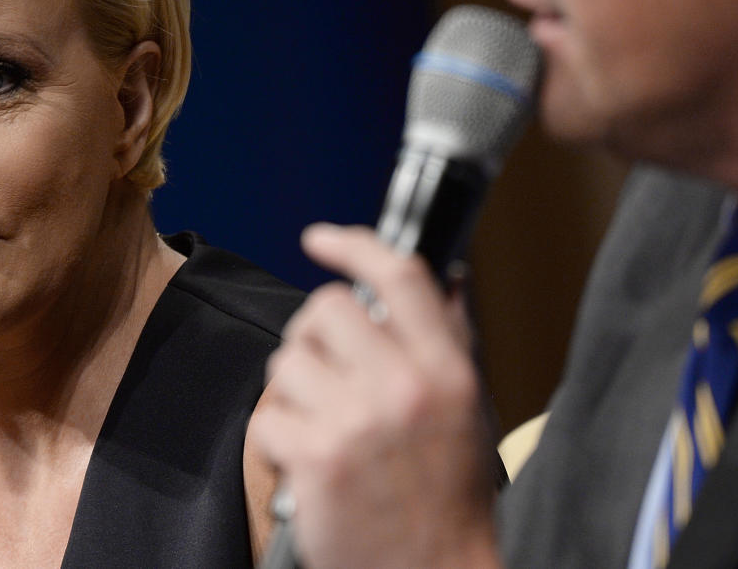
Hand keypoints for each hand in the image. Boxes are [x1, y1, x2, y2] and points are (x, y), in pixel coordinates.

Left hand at [250, 224, 502, 568]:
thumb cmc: (448, 499)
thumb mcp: (468, 410)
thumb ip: (448, 341)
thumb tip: (442, 278)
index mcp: (446, 371)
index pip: (400, 276)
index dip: (354, 245)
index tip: (323, 238)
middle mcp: (403, 387)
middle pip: (326, 308)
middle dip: (316, 333)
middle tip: (328, 368)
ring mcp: (356, 422)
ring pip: (288, 359)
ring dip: (295, 387)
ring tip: (324, 422)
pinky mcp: (317, 459)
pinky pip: (269, 416)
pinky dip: (279, 437)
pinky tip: (309, 459)